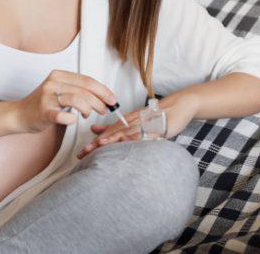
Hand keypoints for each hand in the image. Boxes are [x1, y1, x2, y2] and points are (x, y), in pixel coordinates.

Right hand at [15, 70, 117, 133]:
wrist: (19, 115)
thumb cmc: (42, 105)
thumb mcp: (60, 91)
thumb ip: (77, 90)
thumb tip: (102, 95)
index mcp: (59, 75)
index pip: (87, 80)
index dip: (103, 90)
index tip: (112, 99)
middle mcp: (53, 83)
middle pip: (85, 89)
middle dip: (100, 101)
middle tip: (106, 110)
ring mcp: (47, 96)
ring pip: (77, 99)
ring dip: (89, 109)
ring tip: (89, 115)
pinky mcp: (44, 111)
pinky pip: (63, 115)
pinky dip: (72, 119)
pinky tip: (73, 120)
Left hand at [76, 94, 199, 159]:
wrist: (178, 106)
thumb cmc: (157, 116)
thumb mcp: (133, 121)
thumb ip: (114, 127)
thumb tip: (94, 130)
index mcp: (125, 122)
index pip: (106, 134)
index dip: (93, 144)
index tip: (81, 154)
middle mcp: (131, 122)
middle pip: (111, 134)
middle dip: (96, 144)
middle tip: (83, 154)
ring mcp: (142, 124)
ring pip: (124, 133)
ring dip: (111, 140)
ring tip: (99, 147)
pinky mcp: (154, 127)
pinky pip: (142, 133)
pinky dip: (133, 138)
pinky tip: (125, 142)